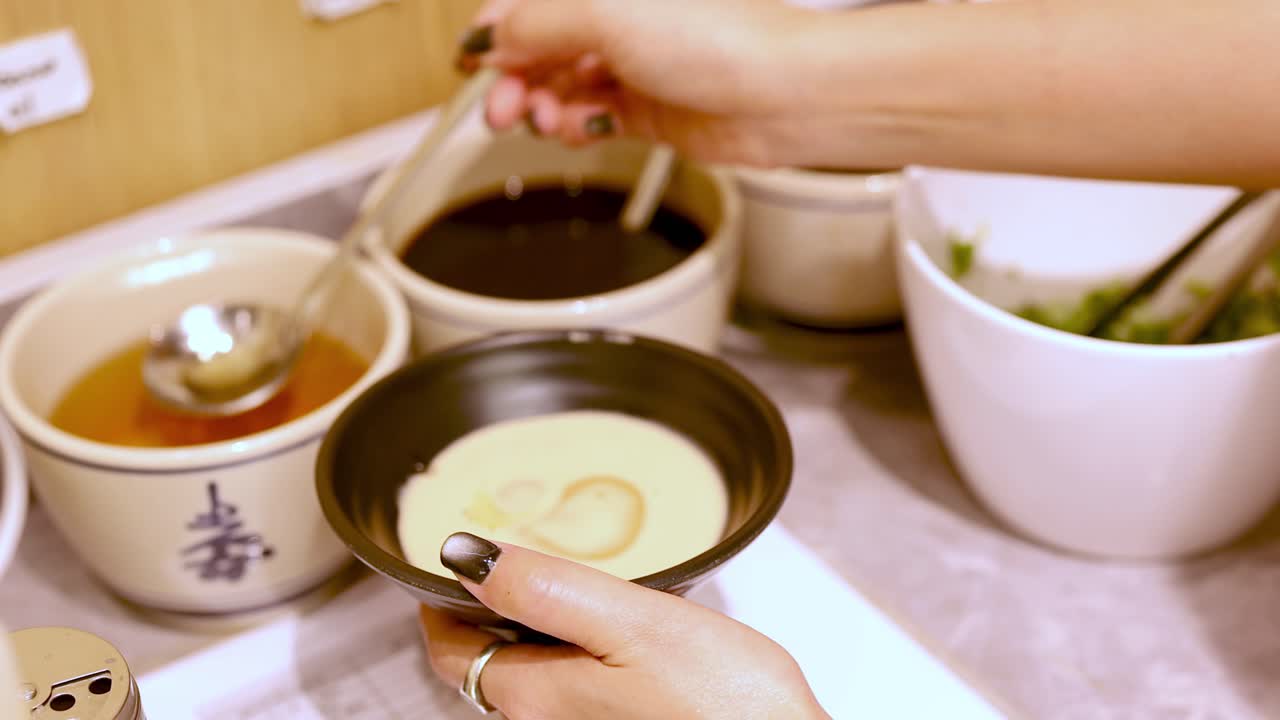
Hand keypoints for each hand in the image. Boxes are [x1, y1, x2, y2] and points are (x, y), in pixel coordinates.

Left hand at [419, 532, 829, 719]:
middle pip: (491, 668)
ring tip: (567, 583)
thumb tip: (462, 556)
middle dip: (490, 612)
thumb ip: (543, 588)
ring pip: (536, 680)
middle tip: (510, 556)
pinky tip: (619, 632)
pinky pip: (577, 694)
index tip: (445, 561)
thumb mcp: (630, 622)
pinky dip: (579, 656)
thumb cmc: (725, 706)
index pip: (451, 653)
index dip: (440, 602)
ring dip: (538, 632)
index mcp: (537, 698)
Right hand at [456, 0, 813, 165]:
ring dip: (543, 107)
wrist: (783, 94)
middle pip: (540, 47)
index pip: (529, 3)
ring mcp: (634, 63)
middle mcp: (620, 18)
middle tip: (500, 109)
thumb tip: (488, 38)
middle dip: (513, 78)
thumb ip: (534, 24)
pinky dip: (576, 127)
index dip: (495, 31)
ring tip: (547, 121)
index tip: (471, 62)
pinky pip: (592, 118)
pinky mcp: (649, 108)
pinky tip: (578, 131)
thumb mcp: (605, 13)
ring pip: (562, 86)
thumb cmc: (720, 39)